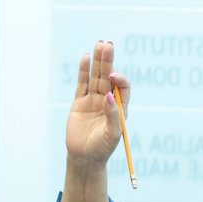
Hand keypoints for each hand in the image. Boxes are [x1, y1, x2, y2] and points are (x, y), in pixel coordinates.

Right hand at [67, 40, 127, 166]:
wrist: (85, 156)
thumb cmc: (102, 148)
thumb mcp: (112, 134)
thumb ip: (113, 116)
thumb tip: (109, 96)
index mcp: (120, 107)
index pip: (123, 87)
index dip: (119, 79)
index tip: (112, 77)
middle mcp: (108, 101)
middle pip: (108, 76)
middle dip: (108, 61)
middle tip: (107, 44)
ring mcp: (93, 100)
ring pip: (95, 77)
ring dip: (98, 61)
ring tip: (100, 44)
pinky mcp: (79, 102)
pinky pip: (82, 84)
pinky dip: (84, 71)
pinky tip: (86, 57)